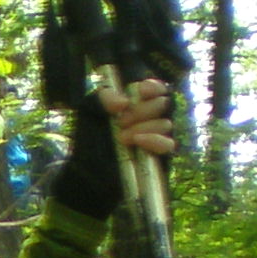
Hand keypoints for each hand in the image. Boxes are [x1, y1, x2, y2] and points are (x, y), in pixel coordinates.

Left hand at [54, 76, 178, 219]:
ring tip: (121, 137)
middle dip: (142, 110)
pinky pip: (168, 144)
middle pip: (164, 104)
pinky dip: (155, 140)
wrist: (88, 170)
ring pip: (165, 123)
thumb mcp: (90, 112)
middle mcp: (151, 118)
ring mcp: (158, 137)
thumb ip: (103, 98)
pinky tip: (138, 140)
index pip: (158, 89)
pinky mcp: (161, 156)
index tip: (142, 90)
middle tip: (121, 122)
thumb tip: (124, 102)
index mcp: (138, 103)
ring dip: (143, 127)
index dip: (154, 87)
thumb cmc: (90, 139)